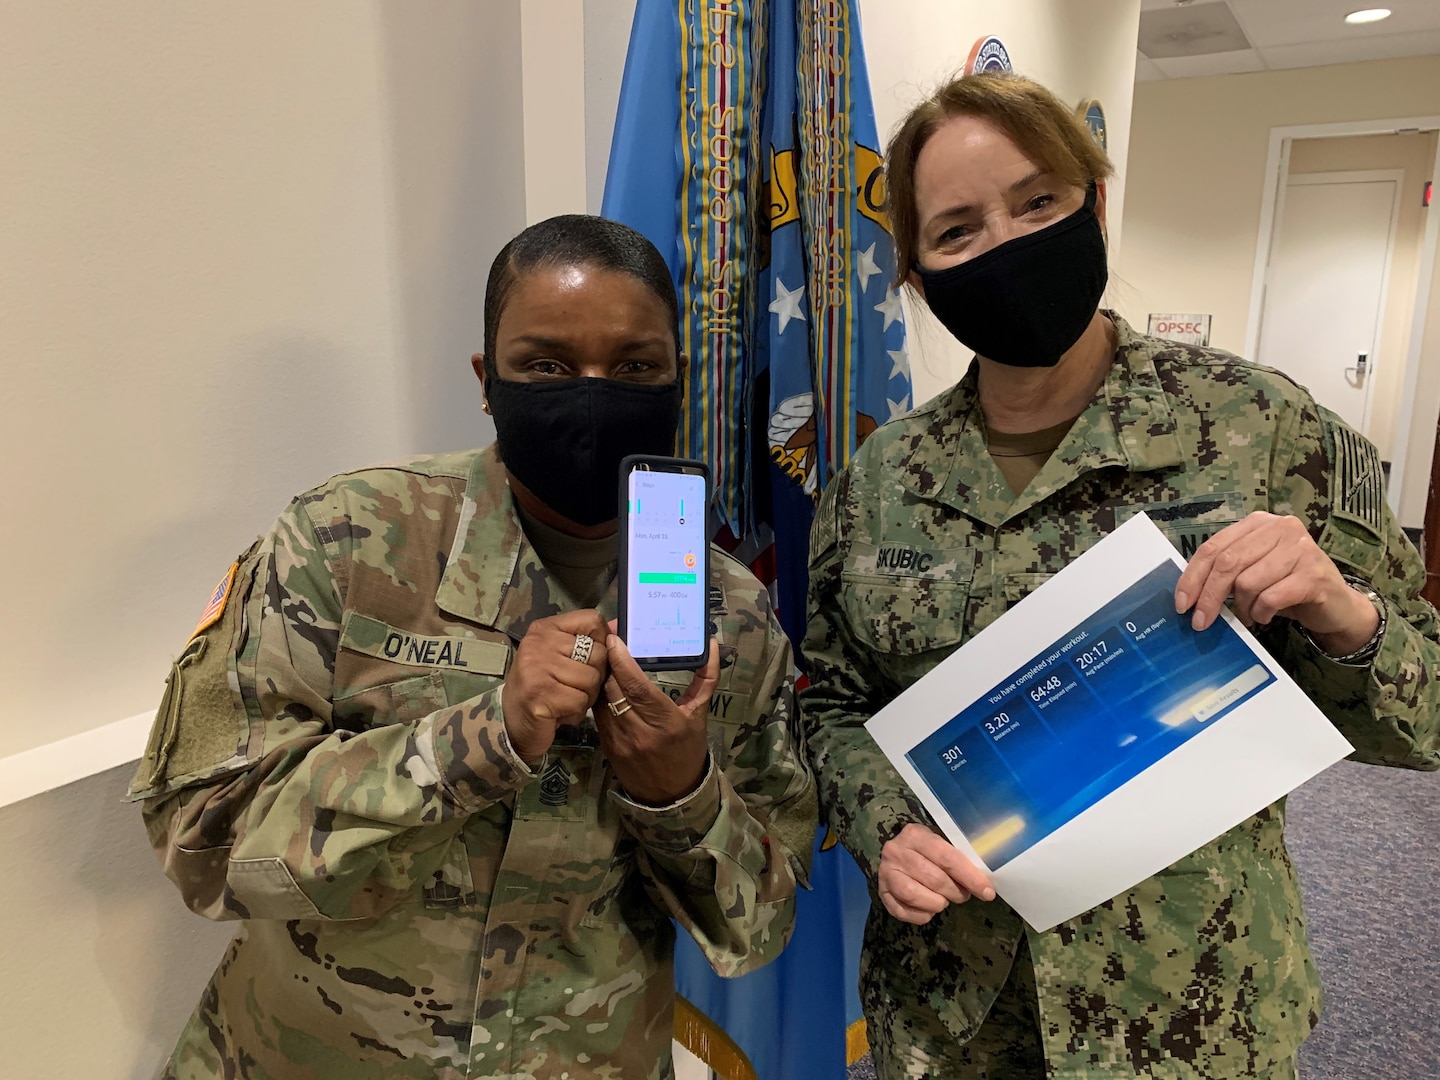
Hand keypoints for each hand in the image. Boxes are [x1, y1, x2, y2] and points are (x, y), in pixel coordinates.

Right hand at [501, 609, 609, 765]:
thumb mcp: (559, 656)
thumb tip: (618, 626)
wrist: (512, 723)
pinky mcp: (540, 695)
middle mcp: (539, 643)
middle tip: (572, 686)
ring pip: (592, 679)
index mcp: (545, 628)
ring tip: (564, 699)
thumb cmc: (542, 687)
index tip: (590, 659)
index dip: (602, 641)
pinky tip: (559, 712)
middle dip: (595, 676)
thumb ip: (586, 641)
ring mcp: (537, 668)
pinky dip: (576, 712)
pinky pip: (581, 701)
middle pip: (598, 652)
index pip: (592, 620)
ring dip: (586, 697)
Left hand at [596, 633, 717, 805]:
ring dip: (600, 677)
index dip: (622, 661)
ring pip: (601, 700)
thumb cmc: (688, 750)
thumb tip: (713, 645)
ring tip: (602, 657)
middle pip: (614, 690)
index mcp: (667, 723)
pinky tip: (601, 682)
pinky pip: (598, 714)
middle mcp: (640, 732)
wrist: (671, 794)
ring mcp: (620, 741)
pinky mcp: (606, 746)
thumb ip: (706, 679)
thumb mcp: (700, 715)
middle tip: (606, 640)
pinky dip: (599, 695)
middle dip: (607, 662)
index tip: (615, 639)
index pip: (637, 687)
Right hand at [878, 823, 994, 924]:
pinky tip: (929, 910)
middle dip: (955, 892)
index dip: (970, 877)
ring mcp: (885, 873)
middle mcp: (896, 851)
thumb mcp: (941, 842)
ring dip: (937, 904)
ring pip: (915, 896)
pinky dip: (921, 916)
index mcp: (915, 835)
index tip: (987, 892)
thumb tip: (984, 882)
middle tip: (963, 895)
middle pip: (934, 879)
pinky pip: (902, 912)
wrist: (895, 851)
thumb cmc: (927, 849)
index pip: (947, 858)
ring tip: (943, 900)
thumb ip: (959, 858)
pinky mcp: (881, 892)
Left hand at [1174, 512, 1378, 653]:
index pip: (1213, 547)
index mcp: (1258, 523)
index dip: (1192, 576)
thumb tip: (1188, 594)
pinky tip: (1266, 616)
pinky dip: (1262, 613)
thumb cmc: (1287, 586)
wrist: (1336, 604)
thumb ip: (1226, 571)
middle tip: (1201, 622)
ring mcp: (1300, 548)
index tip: (1181, 603)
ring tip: (1250, 616)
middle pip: (1228, 563)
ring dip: (1243, 608)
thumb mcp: (1253, 571)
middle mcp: (1280, 528)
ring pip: (1248, 582)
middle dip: (1209, 597)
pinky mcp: (1314, 574)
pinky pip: (1271, 597)